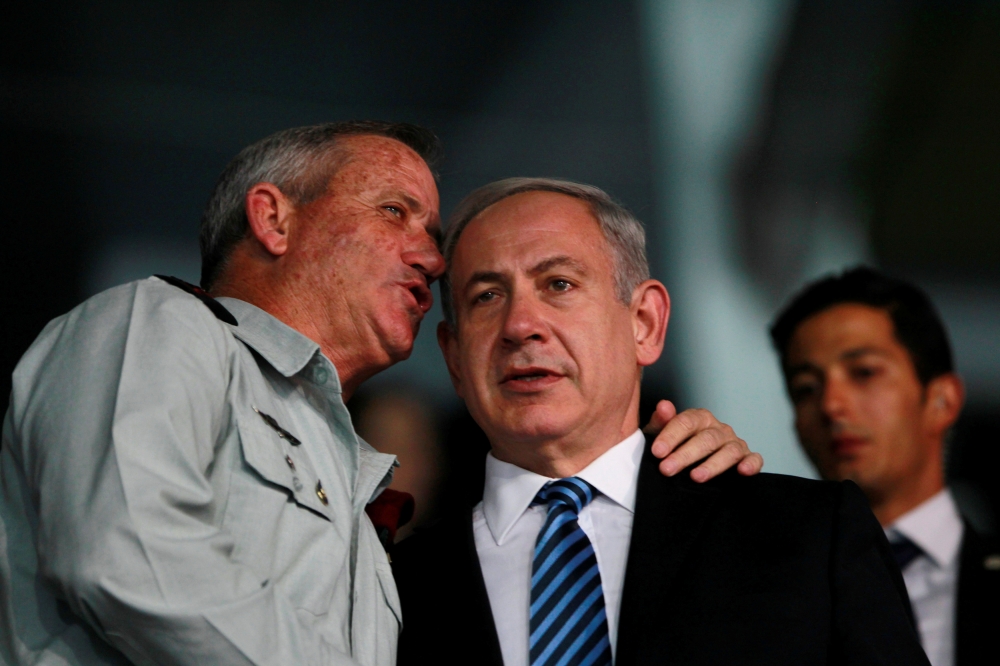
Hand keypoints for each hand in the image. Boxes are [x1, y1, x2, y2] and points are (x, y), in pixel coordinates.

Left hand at [642, 400, 762, 481]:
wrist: (692, 465)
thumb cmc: (676, 448)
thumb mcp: (662, 436)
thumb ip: (661, 422)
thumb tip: (663, 406)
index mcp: (699, 418)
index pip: (686, 422)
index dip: (671, 436)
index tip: (657, 451)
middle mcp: (719, 428)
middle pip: (706, 439)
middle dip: (685, 455)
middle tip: (667, 468)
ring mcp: (735, 443)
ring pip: (729, 451)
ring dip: (712, 464)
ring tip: (696, 476)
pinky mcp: (748, 458)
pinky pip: (754, 459)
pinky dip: (750, 464)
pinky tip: (742, 471)